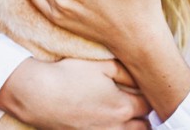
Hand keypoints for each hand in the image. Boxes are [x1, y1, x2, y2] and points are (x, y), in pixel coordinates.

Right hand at [0, 57, 150, 128]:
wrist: (37, 95)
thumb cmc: (68, 76)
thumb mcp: (101, 66)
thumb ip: (125, 71)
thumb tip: (140, 76)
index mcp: (122, 106)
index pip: (150, 105)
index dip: (151, 95)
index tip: (147, 88)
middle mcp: (116, 127)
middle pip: (145, 126)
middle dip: (145, 115)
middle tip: (140, 101)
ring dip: (132, 126)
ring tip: (126, 114)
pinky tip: (108, 121)